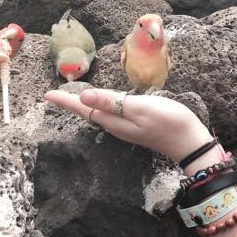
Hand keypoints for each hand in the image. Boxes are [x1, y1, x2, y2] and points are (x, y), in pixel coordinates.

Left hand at [44, 88, 210, 162]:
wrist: (190, 142)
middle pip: (88, 112)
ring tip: (71, 99)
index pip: (84, 108)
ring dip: (84, 106)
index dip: (65, 100)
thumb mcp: (139, 108)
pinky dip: (102, 107)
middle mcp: (116, 125)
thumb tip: (83, 97)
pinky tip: (101, 104)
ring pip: (99, 114)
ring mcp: (126, 127)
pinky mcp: (136, 125)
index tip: (46, 95)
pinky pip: (112, 114)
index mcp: (113, 120)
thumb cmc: (169, 121)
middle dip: (71, 104)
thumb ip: (111, 102)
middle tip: (54, 96)